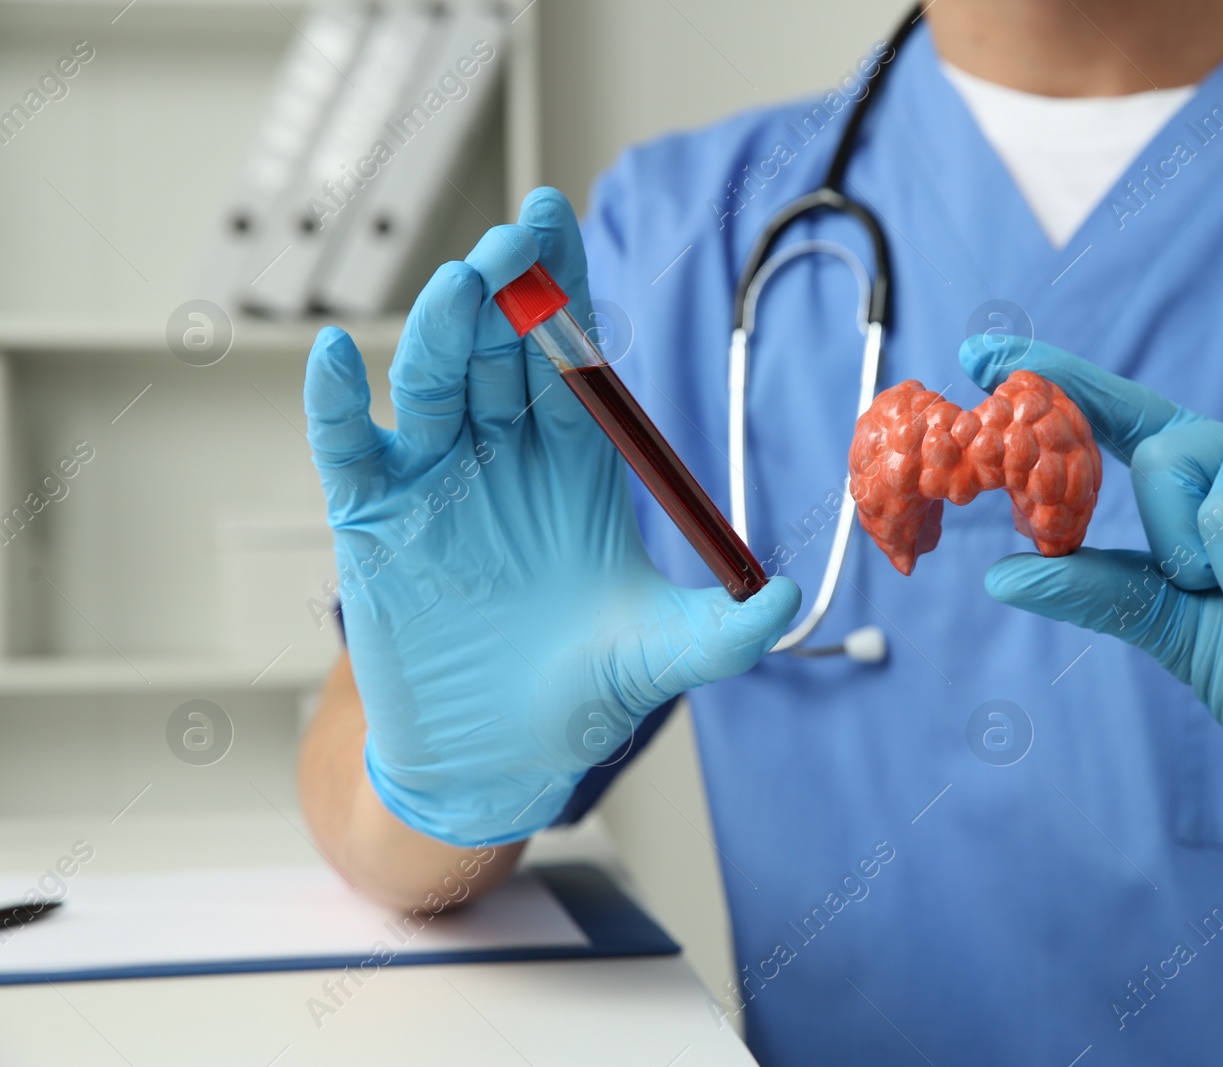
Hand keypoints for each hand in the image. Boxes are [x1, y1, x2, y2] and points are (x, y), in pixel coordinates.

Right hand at [304, 188, 798, 847]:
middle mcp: (504, 455)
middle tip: (518, 243)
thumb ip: (721, 632)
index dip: (565, 290)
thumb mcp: (661, 659)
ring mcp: (435, 481)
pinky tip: (334, 360)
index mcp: (577, 463)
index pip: (572, 360)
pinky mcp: (375, 522)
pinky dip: (336, 406)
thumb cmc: (580, 694)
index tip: (561, 220)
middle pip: (502, 356)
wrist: (497, 762)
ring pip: (432, 386)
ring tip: (459, 291)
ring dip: (442, 335)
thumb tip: (783, 599)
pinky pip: (348, 449)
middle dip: (509, 297)